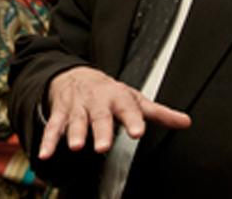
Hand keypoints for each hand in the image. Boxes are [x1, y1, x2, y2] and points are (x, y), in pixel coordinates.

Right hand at [38, 66, 190, 158]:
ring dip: (74, 133)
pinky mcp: (60, 113)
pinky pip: (52, 127)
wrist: (75, 75)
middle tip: (102, 146)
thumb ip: (158, 113)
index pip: (128, 108)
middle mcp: (96, 101)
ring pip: (75, 121)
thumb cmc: (109, 92)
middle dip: (100, 131)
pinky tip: (45, 155)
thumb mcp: (134, 98)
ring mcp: (77, 107)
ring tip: (76, 147)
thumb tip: (185, 121)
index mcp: (117, 97)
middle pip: (99, 116)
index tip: (137, 132)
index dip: (132, 120)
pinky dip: (48, 141)